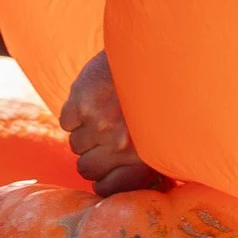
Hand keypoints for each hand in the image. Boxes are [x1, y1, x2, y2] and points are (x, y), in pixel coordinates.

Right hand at [60, 50, 166, 195]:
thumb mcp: (170, 135)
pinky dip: (75, 113)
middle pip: (86, 169)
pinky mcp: (82, 102)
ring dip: (86, 132)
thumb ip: (149, 161)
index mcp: (144, 157)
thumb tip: (133, 181)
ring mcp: (99, 124)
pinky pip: (66, 122)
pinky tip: (93, 100)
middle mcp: (120, 146)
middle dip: (92, 156)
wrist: (164, 48)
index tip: (105, 170)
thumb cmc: (171, 93)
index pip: (105, 188)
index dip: (102, 178)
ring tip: (103, 113)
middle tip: (103, 139)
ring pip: (75, 145)